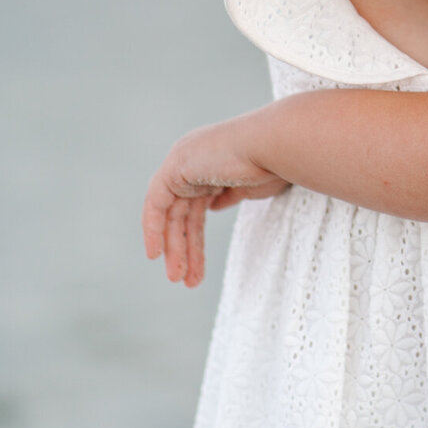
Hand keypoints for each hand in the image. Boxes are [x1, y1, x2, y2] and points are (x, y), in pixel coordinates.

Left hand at [142, 116, 289, 286]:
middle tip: (186, 280)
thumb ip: (230, 196)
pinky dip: (153, 229)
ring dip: (174, 247)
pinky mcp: (174, 167)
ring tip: (177, 278)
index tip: (197, 266)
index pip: (197, 207)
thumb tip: (214, 206)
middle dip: (184, 249)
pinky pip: (156, 204)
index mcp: (215, 165)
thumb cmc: (274, 165)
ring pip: (171, 214)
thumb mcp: (251, 187)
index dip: (194, 239)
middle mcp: (197, 162)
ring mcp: (184, 162)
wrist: (273, 147)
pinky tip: (156, 254)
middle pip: (183, 214)